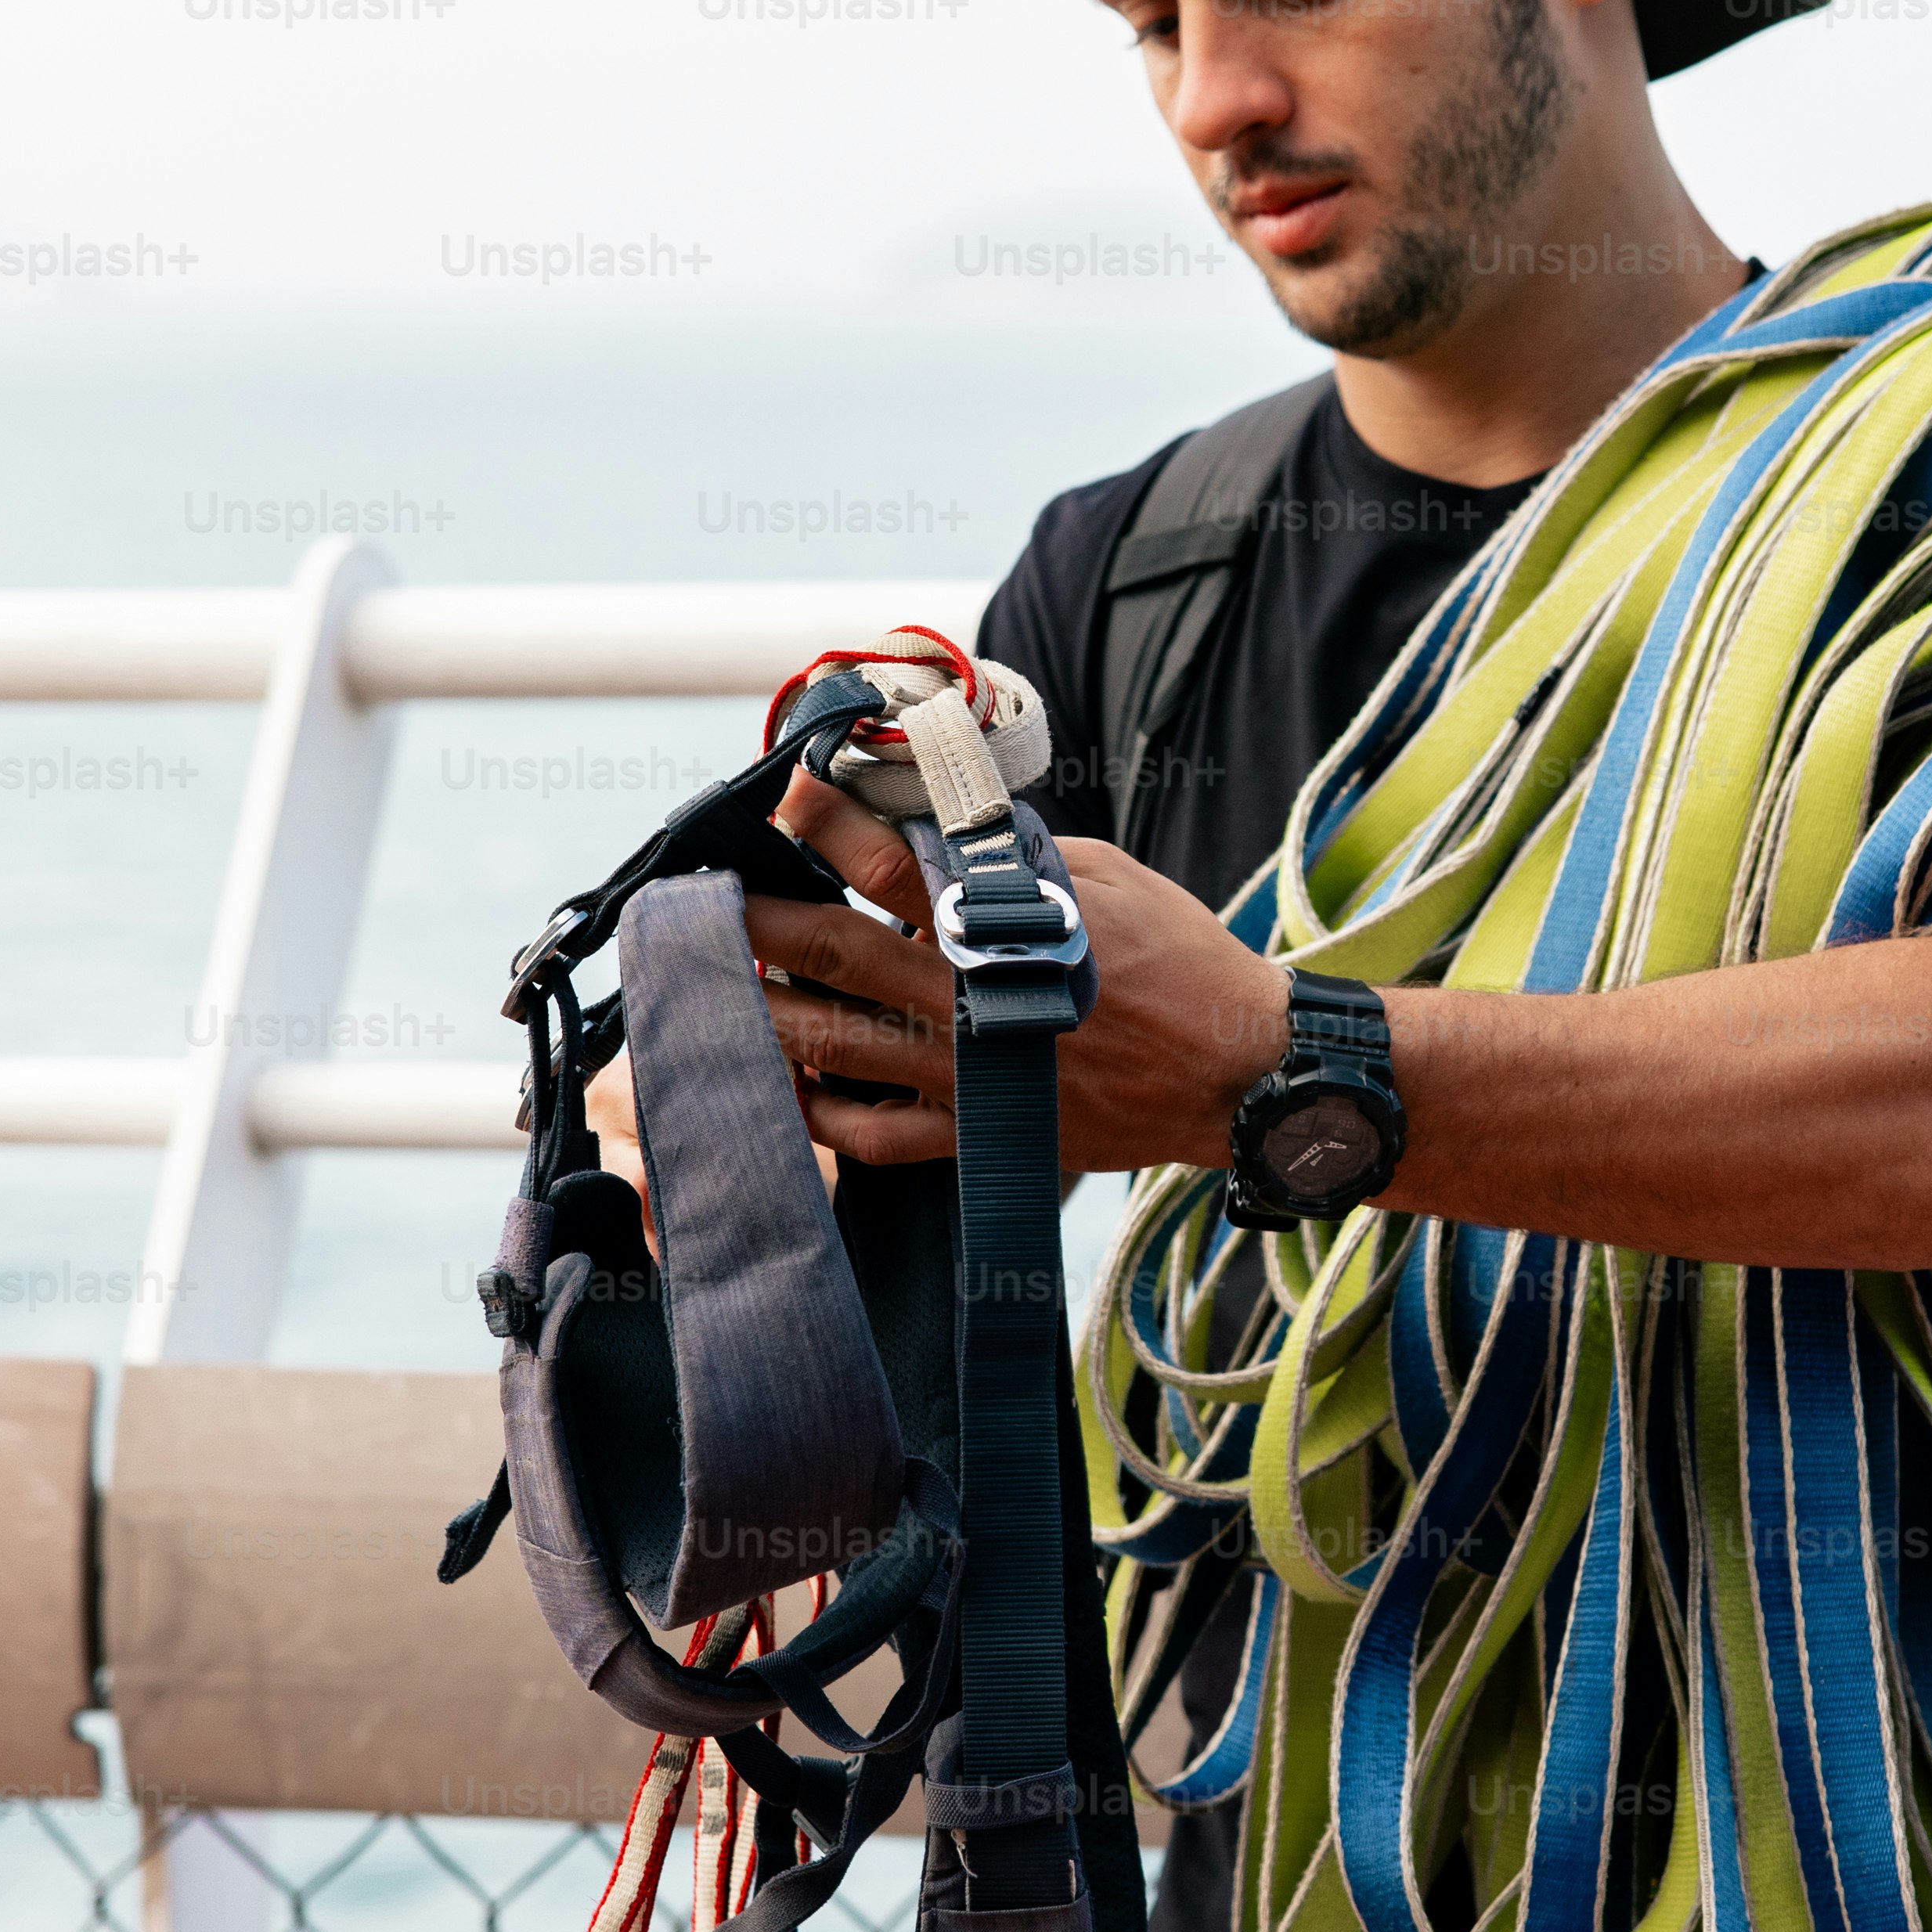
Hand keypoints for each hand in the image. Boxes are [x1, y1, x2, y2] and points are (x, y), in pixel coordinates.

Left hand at [747, 772, 1291, 1173]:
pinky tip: (787, 1089)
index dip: (822, 824)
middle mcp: (966, 1000)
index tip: (781, 796)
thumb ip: (1016, 857)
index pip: (885, 863)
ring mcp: (964, 1075)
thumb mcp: (1105, 876)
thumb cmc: (1179, 960)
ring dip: (761, 1014)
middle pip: (830, 952)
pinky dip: (821, 1116)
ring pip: (831, 1046)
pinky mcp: (977, 1133)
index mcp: (1000, 924)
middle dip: (753, 923)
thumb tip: (942, 831)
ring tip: (709, 990)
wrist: (1234, 1072)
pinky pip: (875, 1135)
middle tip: (696, 903)